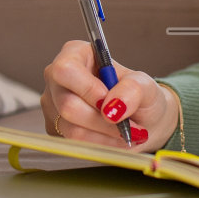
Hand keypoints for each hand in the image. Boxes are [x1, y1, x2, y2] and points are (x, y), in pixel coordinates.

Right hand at [40, 39, 176, 151]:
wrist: (140, 119)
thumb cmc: (138, 96)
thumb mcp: (145, 86)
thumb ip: (133, 89)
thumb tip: (112, 108)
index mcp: (76, 54)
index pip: (66, 69)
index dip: (88, 89)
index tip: (111, 103)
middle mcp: (57, 78)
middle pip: (67, 104)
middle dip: (102, 120)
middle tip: (127, 125)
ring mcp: (53, 103)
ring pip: (71, 128)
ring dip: (104, 135)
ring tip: (125, 132)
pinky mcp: (54, 127)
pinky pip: (73, 142)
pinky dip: (99, 143)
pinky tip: (113, 138)